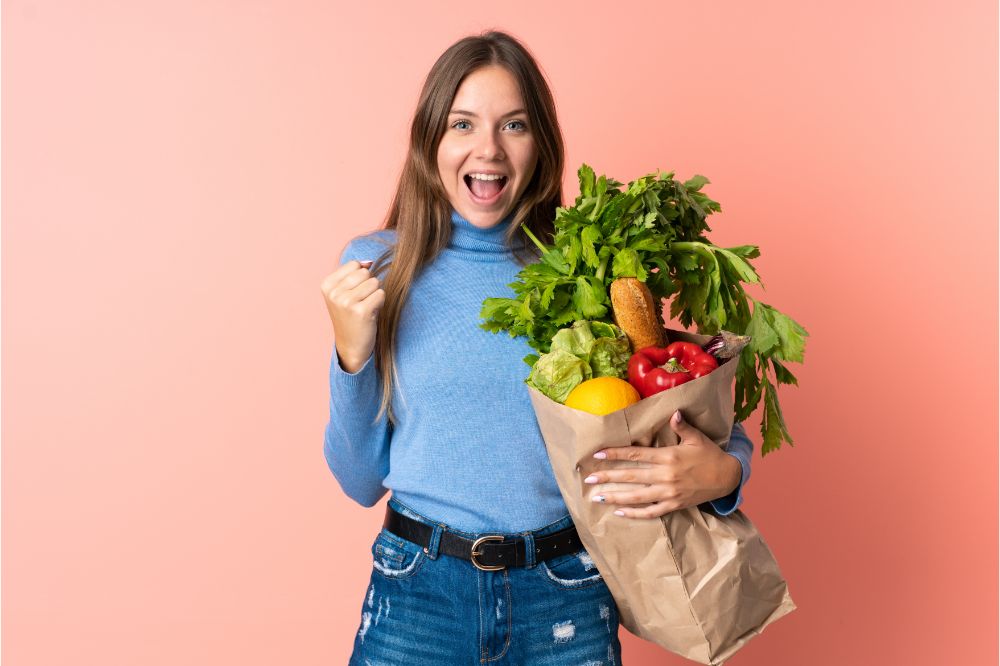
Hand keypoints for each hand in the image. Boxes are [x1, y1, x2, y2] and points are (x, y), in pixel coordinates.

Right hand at [320, 259, 383, 372]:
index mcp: (327, 285)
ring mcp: (346, 302)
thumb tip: (369, 261)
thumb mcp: (344, 292)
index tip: (353, 295)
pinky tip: (371, 314)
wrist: (351, 345)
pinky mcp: (361, 311)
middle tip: (361, 303)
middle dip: (368, 286)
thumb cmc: (350, 316)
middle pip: (365, 272)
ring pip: (374, 282)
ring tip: (366, 308)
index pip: (354, 265)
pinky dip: (380, 303)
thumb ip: (355, 273)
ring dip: (375, 295)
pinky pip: (381, 294)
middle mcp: (334, 293)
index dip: (360, 278)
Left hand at [585, 410, 740, 518]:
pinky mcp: (674, 505)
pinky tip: (619, 512)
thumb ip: (682, 426)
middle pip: (631, 476)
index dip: (615, 454)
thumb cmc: (710, 455)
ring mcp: (669, 493)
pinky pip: (651, 512)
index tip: (597, 454)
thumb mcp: (697, 438)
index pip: (636, 455)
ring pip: (637, 496)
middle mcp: (666, 476)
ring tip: (597, 497)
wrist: (728, 478)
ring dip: (616, 497)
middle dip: (608, 477)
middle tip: (588, 479)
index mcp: (668, 457)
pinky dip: (635, 514)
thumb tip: (673, 412)